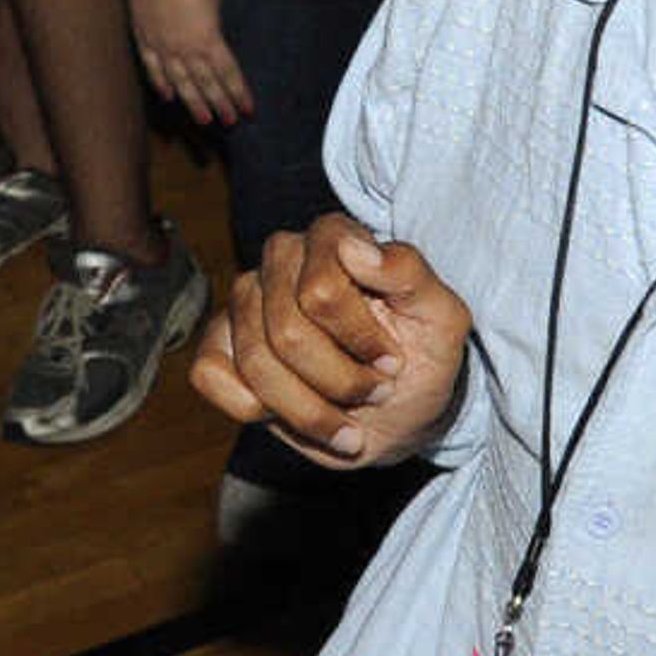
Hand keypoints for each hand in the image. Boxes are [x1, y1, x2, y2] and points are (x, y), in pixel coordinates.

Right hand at [125, 0, 254, 127]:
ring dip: (193, 102)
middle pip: (206, 83)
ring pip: (180, 83)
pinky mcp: (144, 39)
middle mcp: (185, 49)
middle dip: (219, 104)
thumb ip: (215, 26)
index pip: (228, 73)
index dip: (239, 93)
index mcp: (209, 38)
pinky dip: (162, 85)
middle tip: (229, 122)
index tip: (248, 110)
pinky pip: (153, 69)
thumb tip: (215, 41)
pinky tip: (169, 97)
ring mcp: (162, 46)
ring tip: (204, 120)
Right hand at [187, 212, 468, 465]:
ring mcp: (245, 300)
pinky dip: (256, 410)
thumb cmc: (422, 358)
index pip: (319, 290)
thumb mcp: (443, 319)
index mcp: (333, 237)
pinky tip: (291, 413)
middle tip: (375, 391)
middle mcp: (282, 258)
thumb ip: (409, 273)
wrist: (401, 412)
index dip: (359, 339)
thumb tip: (355, 248)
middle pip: (286, 331)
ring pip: (255, 362)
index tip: (393, 362)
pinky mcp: (220, 342)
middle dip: (339, 381)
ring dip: (309, 410)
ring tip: (347, 418)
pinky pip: (211, 375)